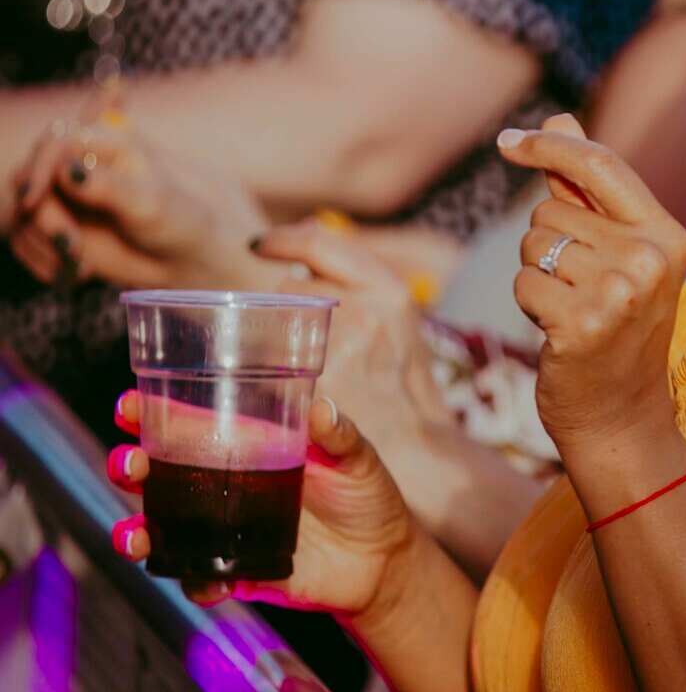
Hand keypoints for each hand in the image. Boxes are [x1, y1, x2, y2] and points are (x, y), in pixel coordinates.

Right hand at [10, 119, 266, 290]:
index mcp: (105, 140)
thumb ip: (108, 186)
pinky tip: (78, 273)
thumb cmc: (177, 221)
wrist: (182, 257)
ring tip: (81, 266)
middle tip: (72, 247)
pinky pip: (25, 239)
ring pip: (24, 212)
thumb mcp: (149, 204)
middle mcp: (78, 161)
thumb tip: (68, 171)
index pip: (55, 142)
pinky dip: (43, 260)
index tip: (33, 201)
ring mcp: (63, 193)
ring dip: (44, 244)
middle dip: (43, 216)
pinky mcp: (56, 223)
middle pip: (29, 177)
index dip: (39, 169)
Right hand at [109, 388, 414, 618]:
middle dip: (130, 466)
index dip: (151, 411)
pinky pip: (200, 579)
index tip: (128, 405)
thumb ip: (338, 436)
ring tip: (133, 535)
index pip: (188, 423)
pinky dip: (194, 582)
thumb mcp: (357, 458)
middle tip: (130, 465)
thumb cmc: (365, 495)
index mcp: (246, 445)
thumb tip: (320, 409)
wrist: (382, 561)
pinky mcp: (237, 572)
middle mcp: (224, 485)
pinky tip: (207, 582)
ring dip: (135, 531)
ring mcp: (224, 530)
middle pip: (158, 473)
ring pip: (161, 529)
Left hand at [249, 220, 450, 443]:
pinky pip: (269, 364)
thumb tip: (303, 245)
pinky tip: (273, 384)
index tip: (259, 244)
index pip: (320, 244)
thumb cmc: (404, 388)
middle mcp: (365, 313)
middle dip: (283, 305)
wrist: (420, 451)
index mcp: (391, 292)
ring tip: (294, 367)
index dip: (284, 239)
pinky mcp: (313, 388)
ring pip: (273, 323)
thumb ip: (359, 283)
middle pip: (289, 286)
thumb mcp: (398, 321)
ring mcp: (338, 350)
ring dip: (272, 338)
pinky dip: (266, 369)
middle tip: (292, 336)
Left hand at [500, 115, 685, 453]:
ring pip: (533, 245)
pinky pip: (524, 284)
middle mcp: (650, 257)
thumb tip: (556, 117)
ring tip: (570, 311)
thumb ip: (586, 189)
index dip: (550, 145)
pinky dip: (528, 308)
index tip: (508, 142)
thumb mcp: (616, 256)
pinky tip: (558, 334)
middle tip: (578, 291)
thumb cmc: (615, 330)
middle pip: (552, 210)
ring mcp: (620, 291)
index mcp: (665, 233)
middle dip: (547, 245)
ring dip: (536, 277)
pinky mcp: (584, 323)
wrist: (621, 419)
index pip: (600, 164)